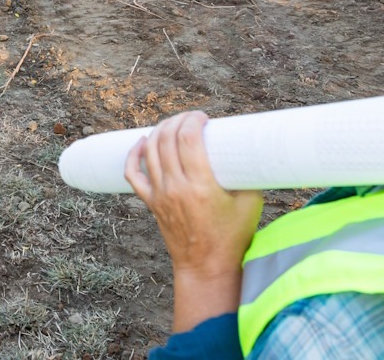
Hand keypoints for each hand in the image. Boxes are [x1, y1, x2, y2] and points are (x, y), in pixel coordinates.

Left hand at [125, 110, 262, 329]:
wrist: (206, 267)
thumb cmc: (232, 236)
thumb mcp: (250, 204)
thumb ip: (250, 175)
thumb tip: (250, 148)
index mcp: (201, 186)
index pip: (188, 139)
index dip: (193, 120)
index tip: (203, 117)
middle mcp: (176, 188)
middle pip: (167, 139)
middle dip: (178, 120)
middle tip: (191, 118)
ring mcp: (160, 195)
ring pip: (150, 151)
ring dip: (160, 130)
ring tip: (174, 124)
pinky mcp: (151, 202)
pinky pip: (133, 174)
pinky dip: (134, 154)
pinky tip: (143, 141)